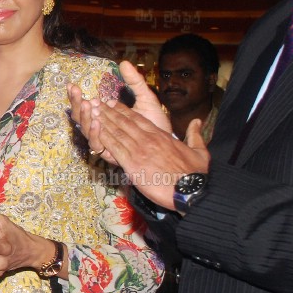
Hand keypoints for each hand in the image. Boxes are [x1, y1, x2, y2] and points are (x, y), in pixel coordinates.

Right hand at [68, 60, 171, 164]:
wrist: (167, 141)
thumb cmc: (155, 122)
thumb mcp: (145, 97)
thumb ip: (134, 82)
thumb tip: (124, 63)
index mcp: (106, 116)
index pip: (86, 106)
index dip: (77, 96)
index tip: (72, 85)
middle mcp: (101, 129)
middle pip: (81, 117)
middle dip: (76, 103)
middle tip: (74, 91)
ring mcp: (105, 141)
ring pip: (86, 130)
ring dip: (85, 116)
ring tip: (87, 104)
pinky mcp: (110, 153)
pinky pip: (96, 145)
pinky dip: (95, 133)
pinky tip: (97, 121)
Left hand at [89, 103, 208, 208]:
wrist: (190, 190)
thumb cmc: (196, 174)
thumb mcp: (200, 151)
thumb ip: (195, 135)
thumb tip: (197, 121)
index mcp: (161, 136)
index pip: (139, 120)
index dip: (124, 111)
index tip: (113, 103)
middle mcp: (148, 140)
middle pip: (125, 122)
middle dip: (109, 112)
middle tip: (96, 102)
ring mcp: (139, 151)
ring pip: (118, 132)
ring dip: (103, 121)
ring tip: (92, 111)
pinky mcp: (132, 164)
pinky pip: (115, 148)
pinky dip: (104, 138)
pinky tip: (95, 131)